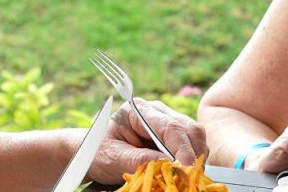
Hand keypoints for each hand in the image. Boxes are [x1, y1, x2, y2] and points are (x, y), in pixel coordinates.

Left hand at [87, 97, 207, 183]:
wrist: (93, 153)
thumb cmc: (98, 152)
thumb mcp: (112, 158)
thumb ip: (138, 160)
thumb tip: (167, 164)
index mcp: (139, 110)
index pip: (170, 126)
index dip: (182, 147)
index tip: (186, 167)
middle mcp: (157, 112)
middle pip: (188, 129)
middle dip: (193, 153)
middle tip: (189, 176)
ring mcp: (167, 122)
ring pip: (195, 137)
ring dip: (195, 157)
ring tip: (185, 176)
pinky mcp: (172, 136)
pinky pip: (192, 145)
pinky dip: (192, 159)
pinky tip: (183, 171)